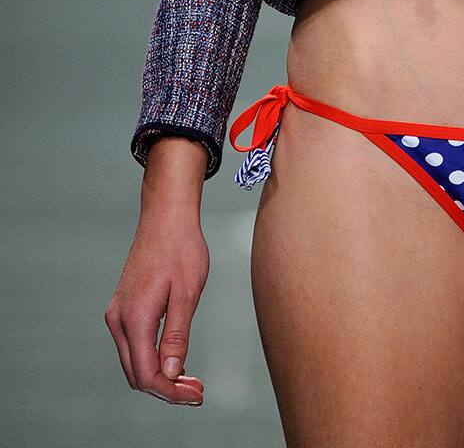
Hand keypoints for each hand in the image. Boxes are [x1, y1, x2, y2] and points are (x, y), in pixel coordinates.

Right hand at [105, 208, 208, 405]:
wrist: (166, 216)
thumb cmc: (182, 248)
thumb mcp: (187, 292)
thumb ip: (177, 335)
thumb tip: (170, 374)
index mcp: (135, 317)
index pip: (147, 374)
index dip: (171, 392)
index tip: (197, 396)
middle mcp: (119, 319)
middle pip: (137, 373)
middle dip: (166, 389)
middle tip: (197, 392)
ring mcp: (118, 313)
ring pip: (133, 362)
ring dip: (160, 376)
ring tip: (190, 380)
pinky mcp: (123, 308)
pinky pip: (133, 346)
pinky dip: (152, 359)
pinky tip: (175, 360)